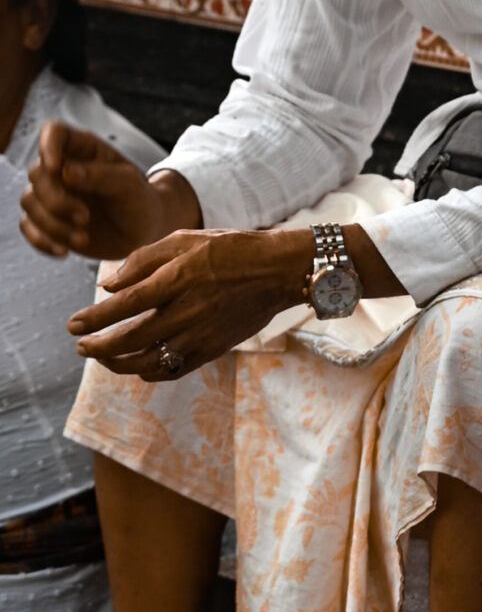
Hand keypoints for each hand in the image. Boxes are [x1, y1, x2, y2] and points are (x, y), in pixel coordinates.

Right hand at [21, 122, 183, 259]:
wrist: (144, 231)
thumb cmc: (140, 200)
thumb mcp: (129, 185)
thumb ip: (101, 176)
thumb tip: (65, 172)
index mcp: (84, 150)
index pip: (53, 132)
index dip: (48, 146)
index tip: (56, 168)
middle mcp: (62, 168)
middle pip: (37, 174)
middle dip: (57, 200)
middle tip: (85, 218)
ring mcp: (53, 194)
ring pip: (29, 202)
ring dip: (52, 224)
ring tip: (82, 239)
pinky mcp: (49, 220)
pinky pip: (28, 227)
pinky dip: (41, 240)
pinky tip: (63, 252)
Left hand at [68, 225, 311, 378]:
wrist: (278, 272)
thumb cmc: (230, 249)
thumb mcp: (185, 238)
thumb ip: (143, 259)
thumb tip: (108, 285)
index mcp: (178, 279)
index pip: (123, 306)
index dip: (93, 319)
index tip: (72, 325)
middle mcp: (188, 311)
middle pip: (130, 340)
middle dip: (98, 347)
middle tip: (80, 347)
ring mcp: (202, 335)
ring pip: (149, 362)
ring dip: (119, 364)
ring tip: (103, 358)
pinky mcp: (214, 350)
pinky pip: (174, 370)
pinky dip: (149, 372)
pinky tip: (137, 365)